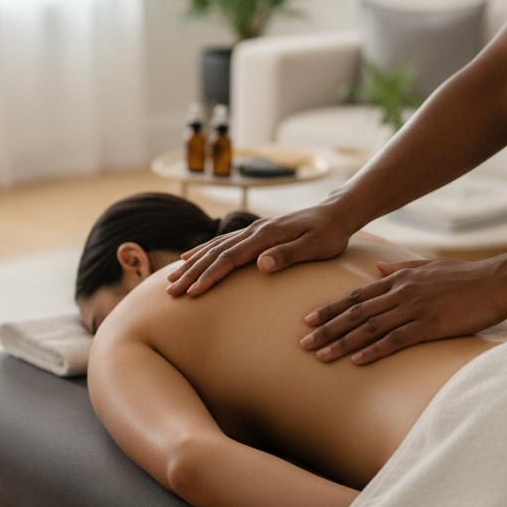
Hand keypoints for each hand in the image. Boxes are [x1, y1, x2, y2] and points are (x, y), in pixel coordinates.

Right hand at [166, 203, 353, 295]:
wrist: (336, 213)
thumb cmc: (330, 234)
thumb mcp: (316, 247)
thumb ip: (289, 255)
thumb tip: (261, 264)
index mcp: (266, 236)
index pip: (230, 258)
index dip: (209, 276)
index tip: (193, 293)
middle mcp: (254, 231)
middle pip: (215, 253)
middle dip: (191, 273)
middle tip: (170, 292)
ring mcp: (252, 231)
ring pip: (213, 248)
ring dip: (191, 264)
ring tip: (171, 279)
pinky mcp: (254, 233)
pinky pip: (221, 243)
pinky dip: (201, 251)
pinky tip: (188, 258)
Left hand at [300, 257, 506, 363]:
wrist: (497, 282)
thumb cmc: (465, 278)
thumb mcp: (429, 267)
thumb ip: (401, 269)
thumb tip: (378, 269)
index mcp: (399, 279)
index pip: (356, 295)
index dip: (330, 308)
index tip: (308, 320)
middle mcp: (401, 292)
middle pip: (355, 312)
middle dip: (327, 328)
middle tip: (303, 342)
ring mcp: (414, 308)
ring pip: (369, 327)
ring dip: (342, 343)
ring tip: (321, 356)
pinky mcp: (430, 325)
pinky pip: (395, 340)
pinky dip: (374, 350)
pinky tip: (356, 361)